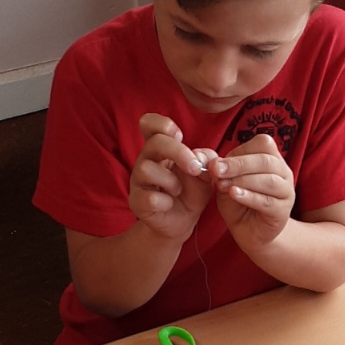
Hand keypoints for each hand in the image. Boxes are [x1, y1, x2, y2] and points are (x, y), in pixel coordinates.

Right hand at [128, 114, 213, 241]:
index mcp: (160, 148)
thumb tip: (199, 156)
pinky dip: (165, 202)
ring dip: (171, 181)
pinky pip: (148, 197)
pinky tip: (169, 204)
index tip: (180, 136)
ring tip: (178, 191)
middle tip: (195, 169)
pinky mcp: (137, 201)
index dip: (163, 124)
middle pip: (154, 142)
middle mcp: (146, 160)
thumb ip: (207, 159)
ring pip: (147, 169)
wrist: (183, 221)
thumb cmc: (192, 191)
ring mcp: (138, 180)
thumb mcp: (206, 172)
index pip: (149, 123)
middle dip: (178, 152)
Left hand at [212, 133, 295, 249]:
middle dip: (238, 164)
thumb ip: (219, 170)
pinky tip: (233, 194)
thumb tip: (209, 160)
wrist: (248, 232)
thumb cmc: (238, 203)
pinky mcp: (282, 212)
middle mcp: (283, 173)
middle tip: (216, 170)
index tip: (217, 162)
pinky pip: (267, 201)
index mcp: (271, 159)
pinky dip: (249, 196)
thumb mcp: (224, 182)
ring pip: (269, 180)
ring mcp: (286, 192)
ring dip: (243, 180)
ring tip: (223, 185)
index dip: (241, 150)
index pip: (263, 144)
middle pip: (266, 160)